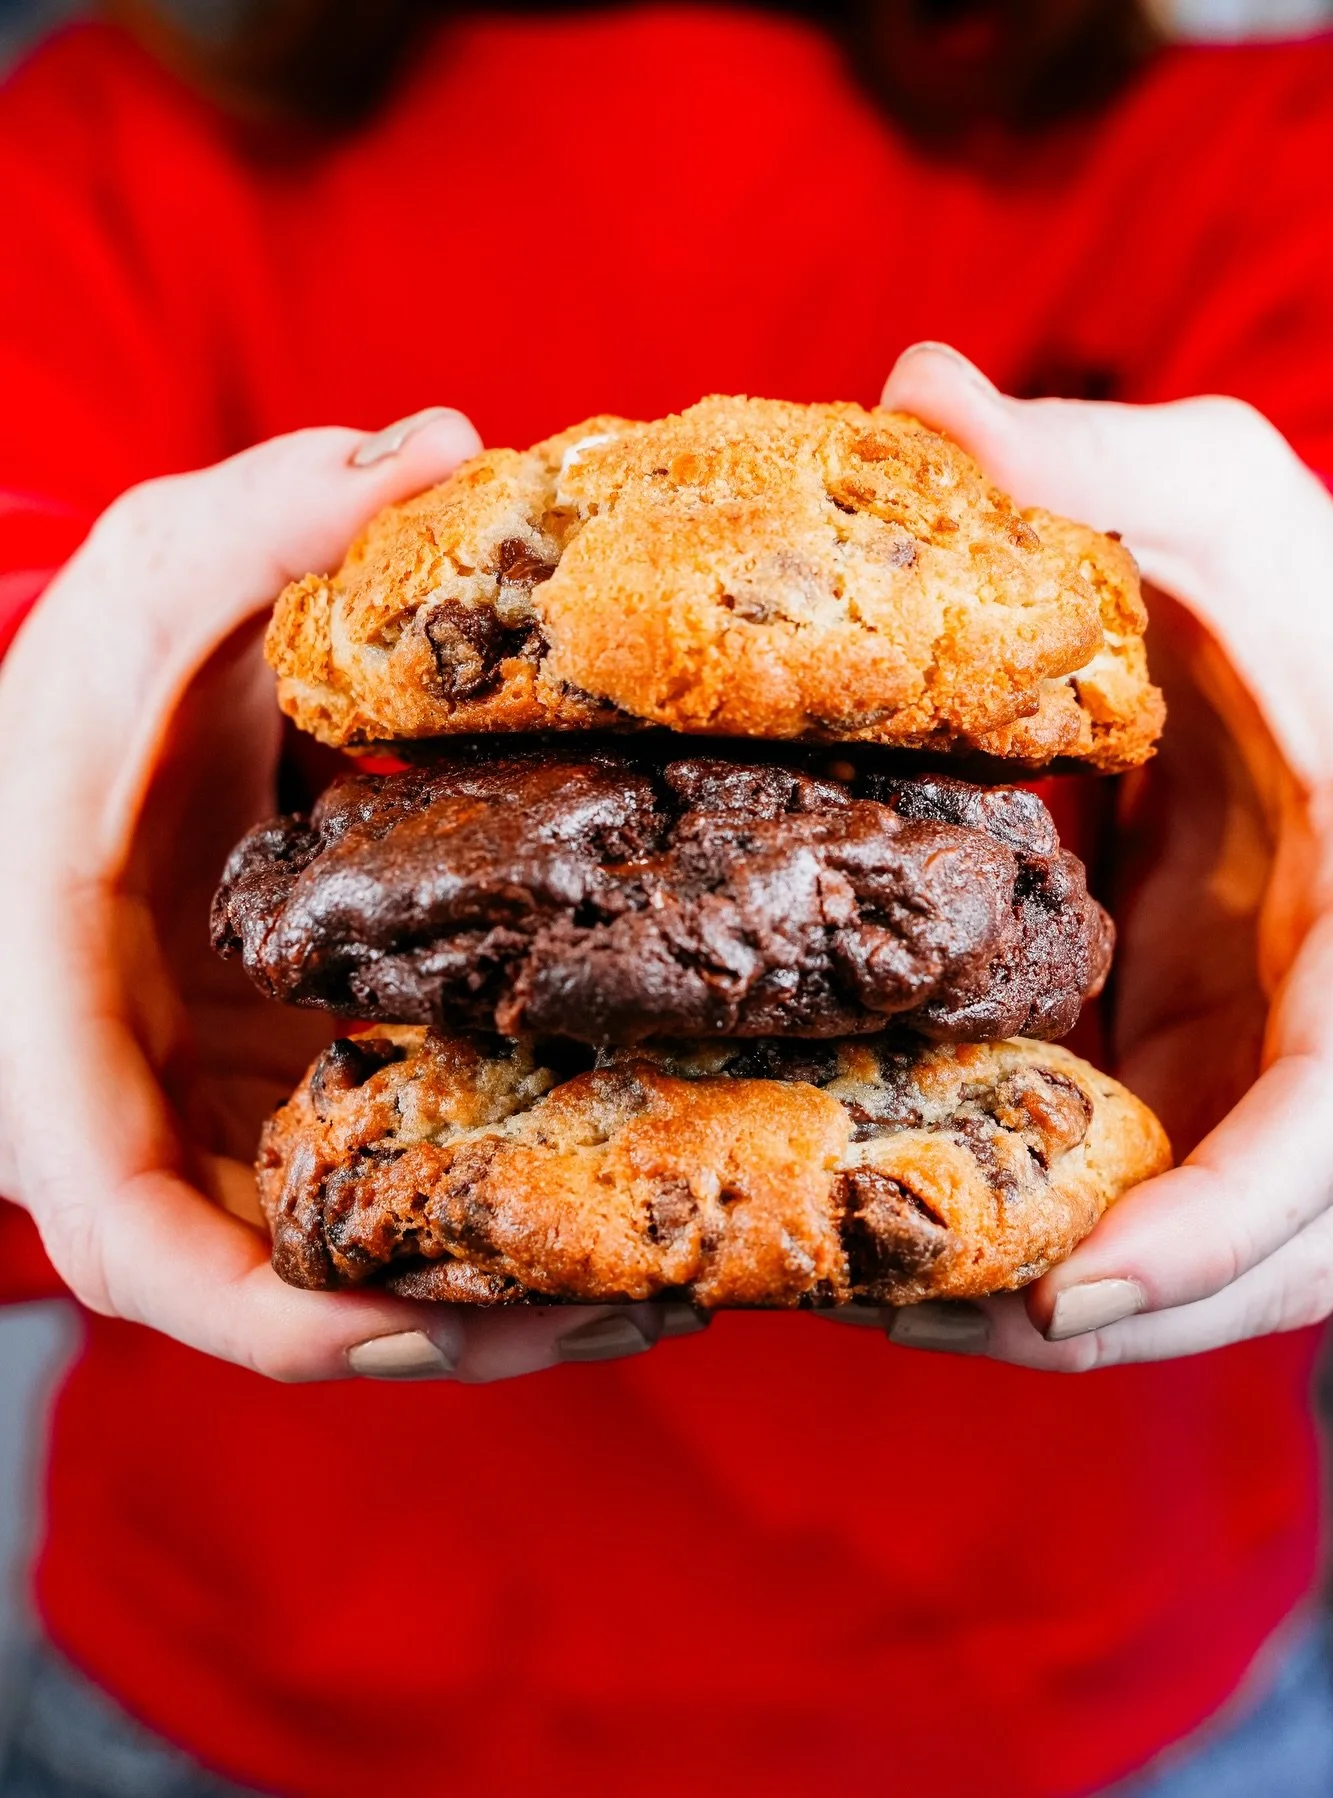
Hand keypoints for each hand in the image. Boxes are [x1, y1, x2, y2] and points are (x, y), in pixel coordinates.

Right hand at [0, 412, 678, 1380]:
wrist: (64, 763)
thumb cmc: (62, 711)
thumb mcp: (143, 594)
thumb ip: (260, 524)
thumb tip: (437, 450)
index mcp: (73, 1059)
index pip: (152, 1255)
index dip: (298, 1316)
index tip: (447, 1317)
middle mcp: (158, 1129)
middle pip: (306, 1297)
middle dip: (470, 1321)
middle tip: (656, 1301)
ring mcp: (236, 1128)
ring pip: (375, 1256)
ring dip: (517, 1285)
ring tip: (692, 1272)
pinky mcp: (300, 1100)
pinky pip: (407, 1182)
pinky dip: (508, 1195)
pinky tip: (638, 1159)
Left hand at [867, 342, 1332, 1367]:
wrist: (1301, 650)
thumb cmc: (1279, 578)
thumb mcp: (1207, 494)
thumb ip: (1087, 467)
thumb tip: (919, 392)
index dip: (1230, 1211)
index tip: (1082, 1286)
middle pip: (1283, 1234)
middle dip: (1125, 1310)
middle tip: (927, 1324)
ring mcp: (1279, 1052)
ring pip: (1221, 1251)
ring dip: (1071, 1307)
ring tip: (888, 1308)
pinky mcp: (1206, 1062)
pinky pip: (1151, 1193)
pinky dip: (1050, 1237)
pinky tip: (909, 1230)